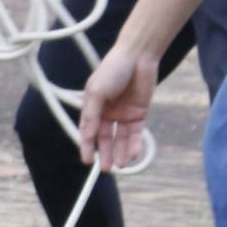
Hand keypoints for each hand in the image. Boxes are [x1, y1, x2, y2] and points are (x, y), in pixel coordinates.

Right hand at [77, 46, 160, 171]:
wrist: (138, 57)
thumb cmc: (112, 70)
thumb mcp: (96, 92)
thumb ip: (92, 114)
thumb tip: (87, 135)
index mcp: (93, 107)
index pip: (88, 131)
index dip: (87, 146)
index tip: (87, 161)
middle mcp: (107, 113)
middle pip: (105, 138)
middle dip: (105, 153)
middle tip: (105, 169)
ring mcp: (123, 114)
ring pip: (120, 138)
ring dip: (120, 152)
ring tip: (120, 165)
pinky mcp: (139, 114)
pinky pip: (136, 133)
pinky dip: (134, 144)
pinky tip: (132, 154)